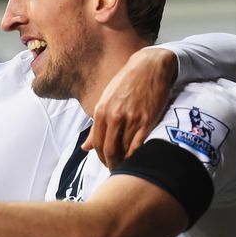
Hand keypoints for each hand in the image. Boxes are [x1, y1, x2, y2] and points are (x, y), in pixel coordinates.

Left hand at [83, 48, 176, 168]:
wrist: (150, 67)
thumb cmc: (127, 83)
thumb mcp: (107, 100)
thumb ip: (97, 126)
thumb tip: (85, 147)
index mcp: (101, 111)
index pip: (98, 144)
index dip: (101, 158)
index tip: (106, 163)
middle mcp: (114, 116)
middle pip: (110, 150)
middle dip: (112, 163)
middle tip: (116, 170)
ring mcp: (131, 119)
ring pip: (125, 149)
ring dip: (125, 161)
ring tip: (128, 166)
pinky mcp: (147, 120)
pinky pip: (140, 145)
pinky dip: (138, 155)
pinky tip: (139, 158)